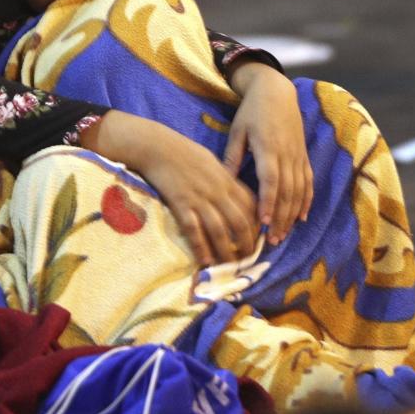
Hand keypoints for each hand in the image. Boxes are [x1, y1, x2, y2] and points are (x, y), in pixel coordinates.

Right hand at [81, 111, 258, 266]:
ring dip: (226, 252)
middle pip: (239, 223)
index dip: (256, 225)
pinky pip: (194, 231)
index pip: (250, 206)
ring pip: (220, 231)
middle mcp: (217, 192)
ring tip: (230, 267)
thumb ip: (224, 179)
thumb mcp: (211, 161)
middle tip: (248, 259)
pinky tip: (205, 261)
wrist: (156, 146)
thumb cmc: (183, 150)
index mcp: (226, 179)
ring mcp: (199, 199)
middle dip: (247, 244)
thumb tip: (234, 195)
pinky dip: (201, 248)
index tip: (257, 238)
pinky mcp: (181, 205)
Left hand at [224, 65, 312, 245]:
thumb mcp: (238, 130)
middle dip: (281, 218)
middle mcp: (287, 155)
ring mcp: (298, 156)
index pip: (270, 181)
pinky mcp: (304, 156)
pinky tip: (301, 217)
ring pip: (299, 191)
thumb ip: (233, 156)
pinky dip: (306, 200)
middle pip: (287, 192)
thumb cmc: (252, 110)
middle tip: (273, 240)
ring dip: (292, 215)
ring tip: (283, 235)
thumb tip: (223, 183)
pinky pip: (308, 182)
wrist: (277, 91)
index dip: (268, 203)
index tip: (264, 223)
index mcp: (268, 148)